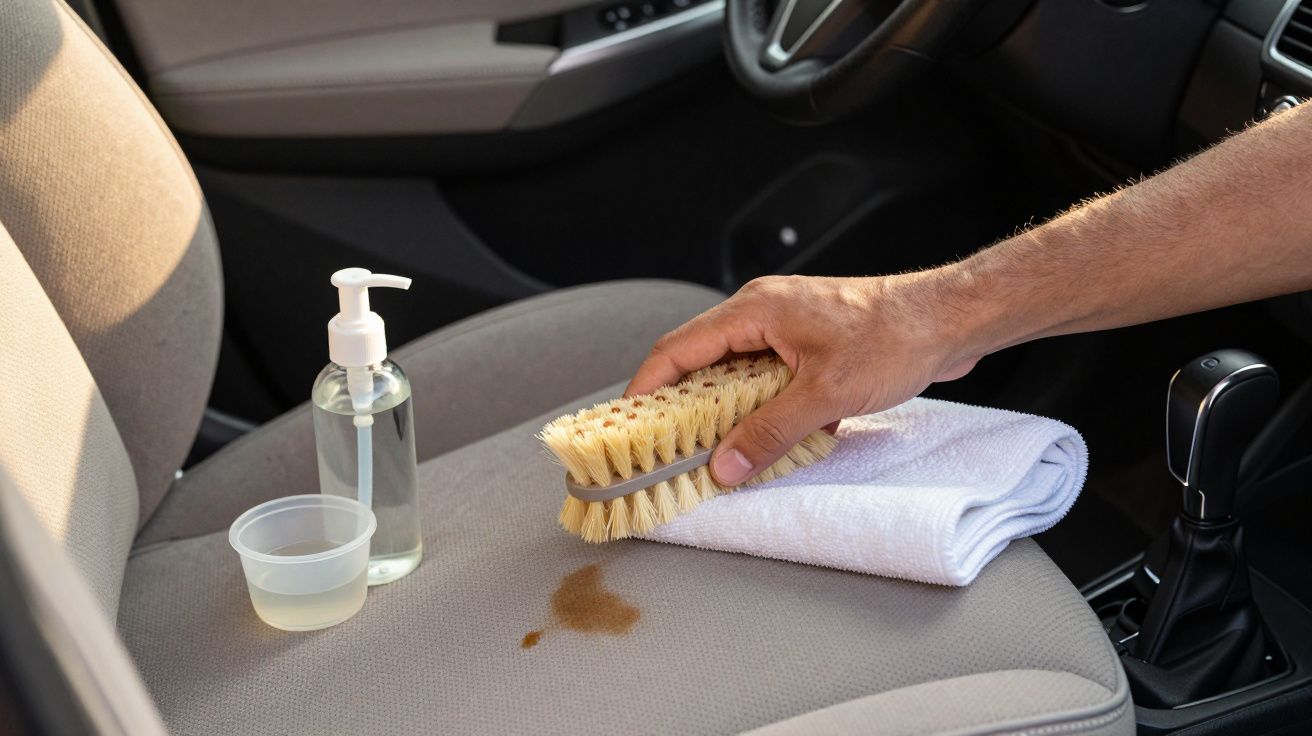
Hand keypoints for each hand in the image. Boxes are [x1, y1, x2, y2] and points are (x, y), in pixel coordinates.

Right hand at [625, 274, 981, 485]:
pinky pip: (767, 380)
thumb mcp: (825, 394)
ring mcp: (786, 328)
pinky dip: (763, 410)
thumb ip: (770, 431)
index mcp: (754, 310)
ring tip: (717, 455)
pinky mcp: (808, 346)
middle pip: (701, 363)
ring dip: (728, 414)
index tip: (630, 426)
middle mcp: (763, 313)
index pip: (678, 349)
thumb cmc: (894, 337)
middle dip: (683, 408)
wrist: (949, 320)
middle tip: (668, 449)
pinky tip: (770, 444)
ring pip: (736, 375)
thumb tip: (725, 465)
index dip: (647, 388)